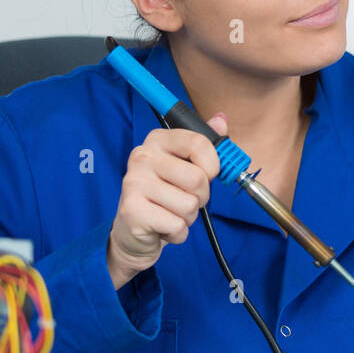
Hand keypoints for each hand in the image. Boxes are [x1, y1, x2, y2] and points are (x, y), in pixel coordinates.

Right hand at [106, 113, 228, 288]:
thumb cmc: (166, 194)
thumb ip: (205, 144)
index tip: (209, 173)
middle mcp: (142, 157)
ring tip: (171, 212)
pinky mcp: (132, 210)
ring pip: (189, 205)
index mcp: (158, 140)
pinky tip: (162, 225)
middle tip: (185, 198)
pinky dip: (178, 232)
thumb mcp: (187, 166)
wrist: (134, 230)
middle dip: (202, 196)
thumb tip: (221, 120)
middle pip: (197, 178)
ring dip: (189, 216)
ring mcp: (134, 183)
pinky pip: (178, 225)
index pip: (199, 143)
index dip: (213, 165)